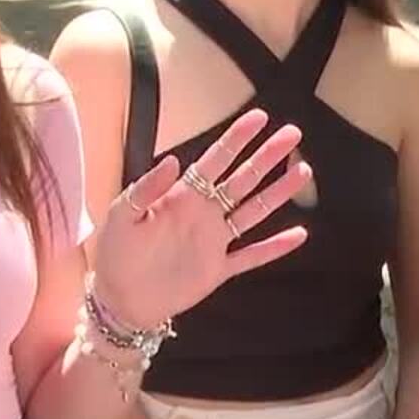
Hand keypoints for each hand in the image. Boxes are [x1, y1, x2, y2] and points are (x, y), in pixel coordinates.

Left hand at [93, 109, 312, 327]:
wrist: (119, 300)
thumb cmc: (116, 254)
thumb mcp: (121, 216)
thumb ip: (146, 188)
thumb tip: (173, 160)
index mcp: (183, 197)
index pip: (216, 160)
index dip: (237, 138)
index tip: (259, 117)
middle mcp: (205, 214)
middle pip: (244, 179)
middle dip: (267, 156)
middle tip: (293, 134)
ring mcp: (215, 241)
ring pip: (254, 212)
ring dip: (278, 193)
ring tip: (303, 171)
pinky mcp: (219, 270)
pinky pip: (252, 256)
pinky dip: (275, 247)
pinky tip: (299, 234)